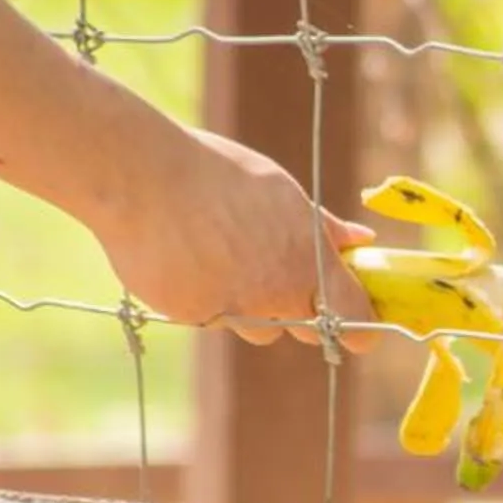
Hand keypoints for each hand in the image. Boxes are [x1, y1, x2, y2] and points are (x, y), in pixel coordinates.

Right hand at [95, 127, 374, 346]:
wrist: (139, 177)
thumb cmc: (215, 173)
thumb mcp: (280, 191)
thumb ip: (323, 226)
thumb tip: (362, 241)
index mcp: (306, 261)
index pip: (353, 322)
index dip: (359, 328)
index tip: (355, 323)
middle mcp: (274, 295)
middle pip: (305, 329)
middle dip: (299, 308)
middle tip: (273, 268)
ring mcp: (231, 311)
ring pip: (253, 326)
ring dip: (248, 305)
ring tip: (219, 252)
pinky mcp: (191, 316)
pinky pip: (209, 317)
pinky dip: (204, 297)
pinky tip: (185, 255)